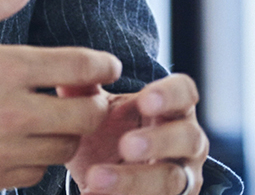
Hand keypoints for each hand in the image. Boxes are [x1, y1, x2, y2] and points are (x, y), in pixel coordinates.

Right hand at [0, 0, 122, 192]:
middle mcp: (8, 114)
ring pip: (64, 148)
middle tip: (80, 91)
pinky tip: (18, 138)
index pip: (80, 67)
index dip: (103, 64)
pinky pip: (35, 174)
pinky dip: (37, 157)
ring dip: (66, 130)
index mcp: (1, 68)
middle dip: (94, 101)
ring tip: (48, 114)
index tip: (105, 63)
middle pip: (87, 115)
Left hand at [60, 74, 207, 194]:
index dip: (170, 95)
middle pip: (188, 138)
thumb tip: (66, 73)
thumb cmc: (109, 133)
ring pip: (171, 179)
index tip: (144, 100)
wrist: (106, 175)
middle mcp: (186, 142)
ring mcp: (183, 176)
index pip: (185, 92)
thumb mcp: (99, 111)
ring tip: (96, 179)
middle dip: (158, 142)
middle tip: (126, 146)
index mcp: (171, 108)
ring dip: (134, 181)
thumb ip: (85, 91)